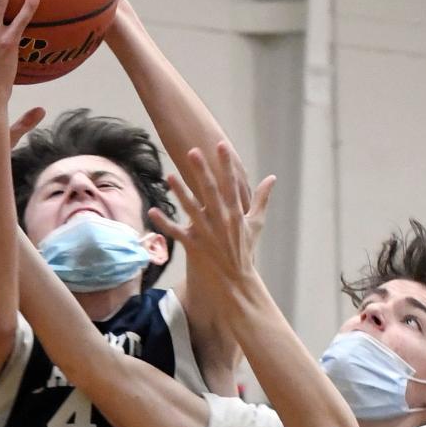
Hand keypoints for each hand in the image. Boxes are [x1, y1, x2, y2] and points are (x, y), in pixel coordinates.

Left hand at [148, 143, 275, 303]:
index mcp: (235, 213)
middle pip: (209, 191)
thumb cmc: (245, 249)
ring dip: (180, 192)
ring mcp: (206, 233)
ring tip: (169, 176)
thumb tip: (272, 178)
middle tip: (192, 151)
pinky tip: (153, 211)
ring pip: (191, 209)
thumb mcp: (256, 223)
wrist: (236, 280)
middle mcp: (220, 221)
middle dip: (201, 171)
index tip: (221, 146)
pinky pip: (177, 232)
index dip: (226, 164)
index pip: (231, 184)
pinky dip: (165, 223)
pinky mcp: (194, 246)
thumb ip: (262, 199)